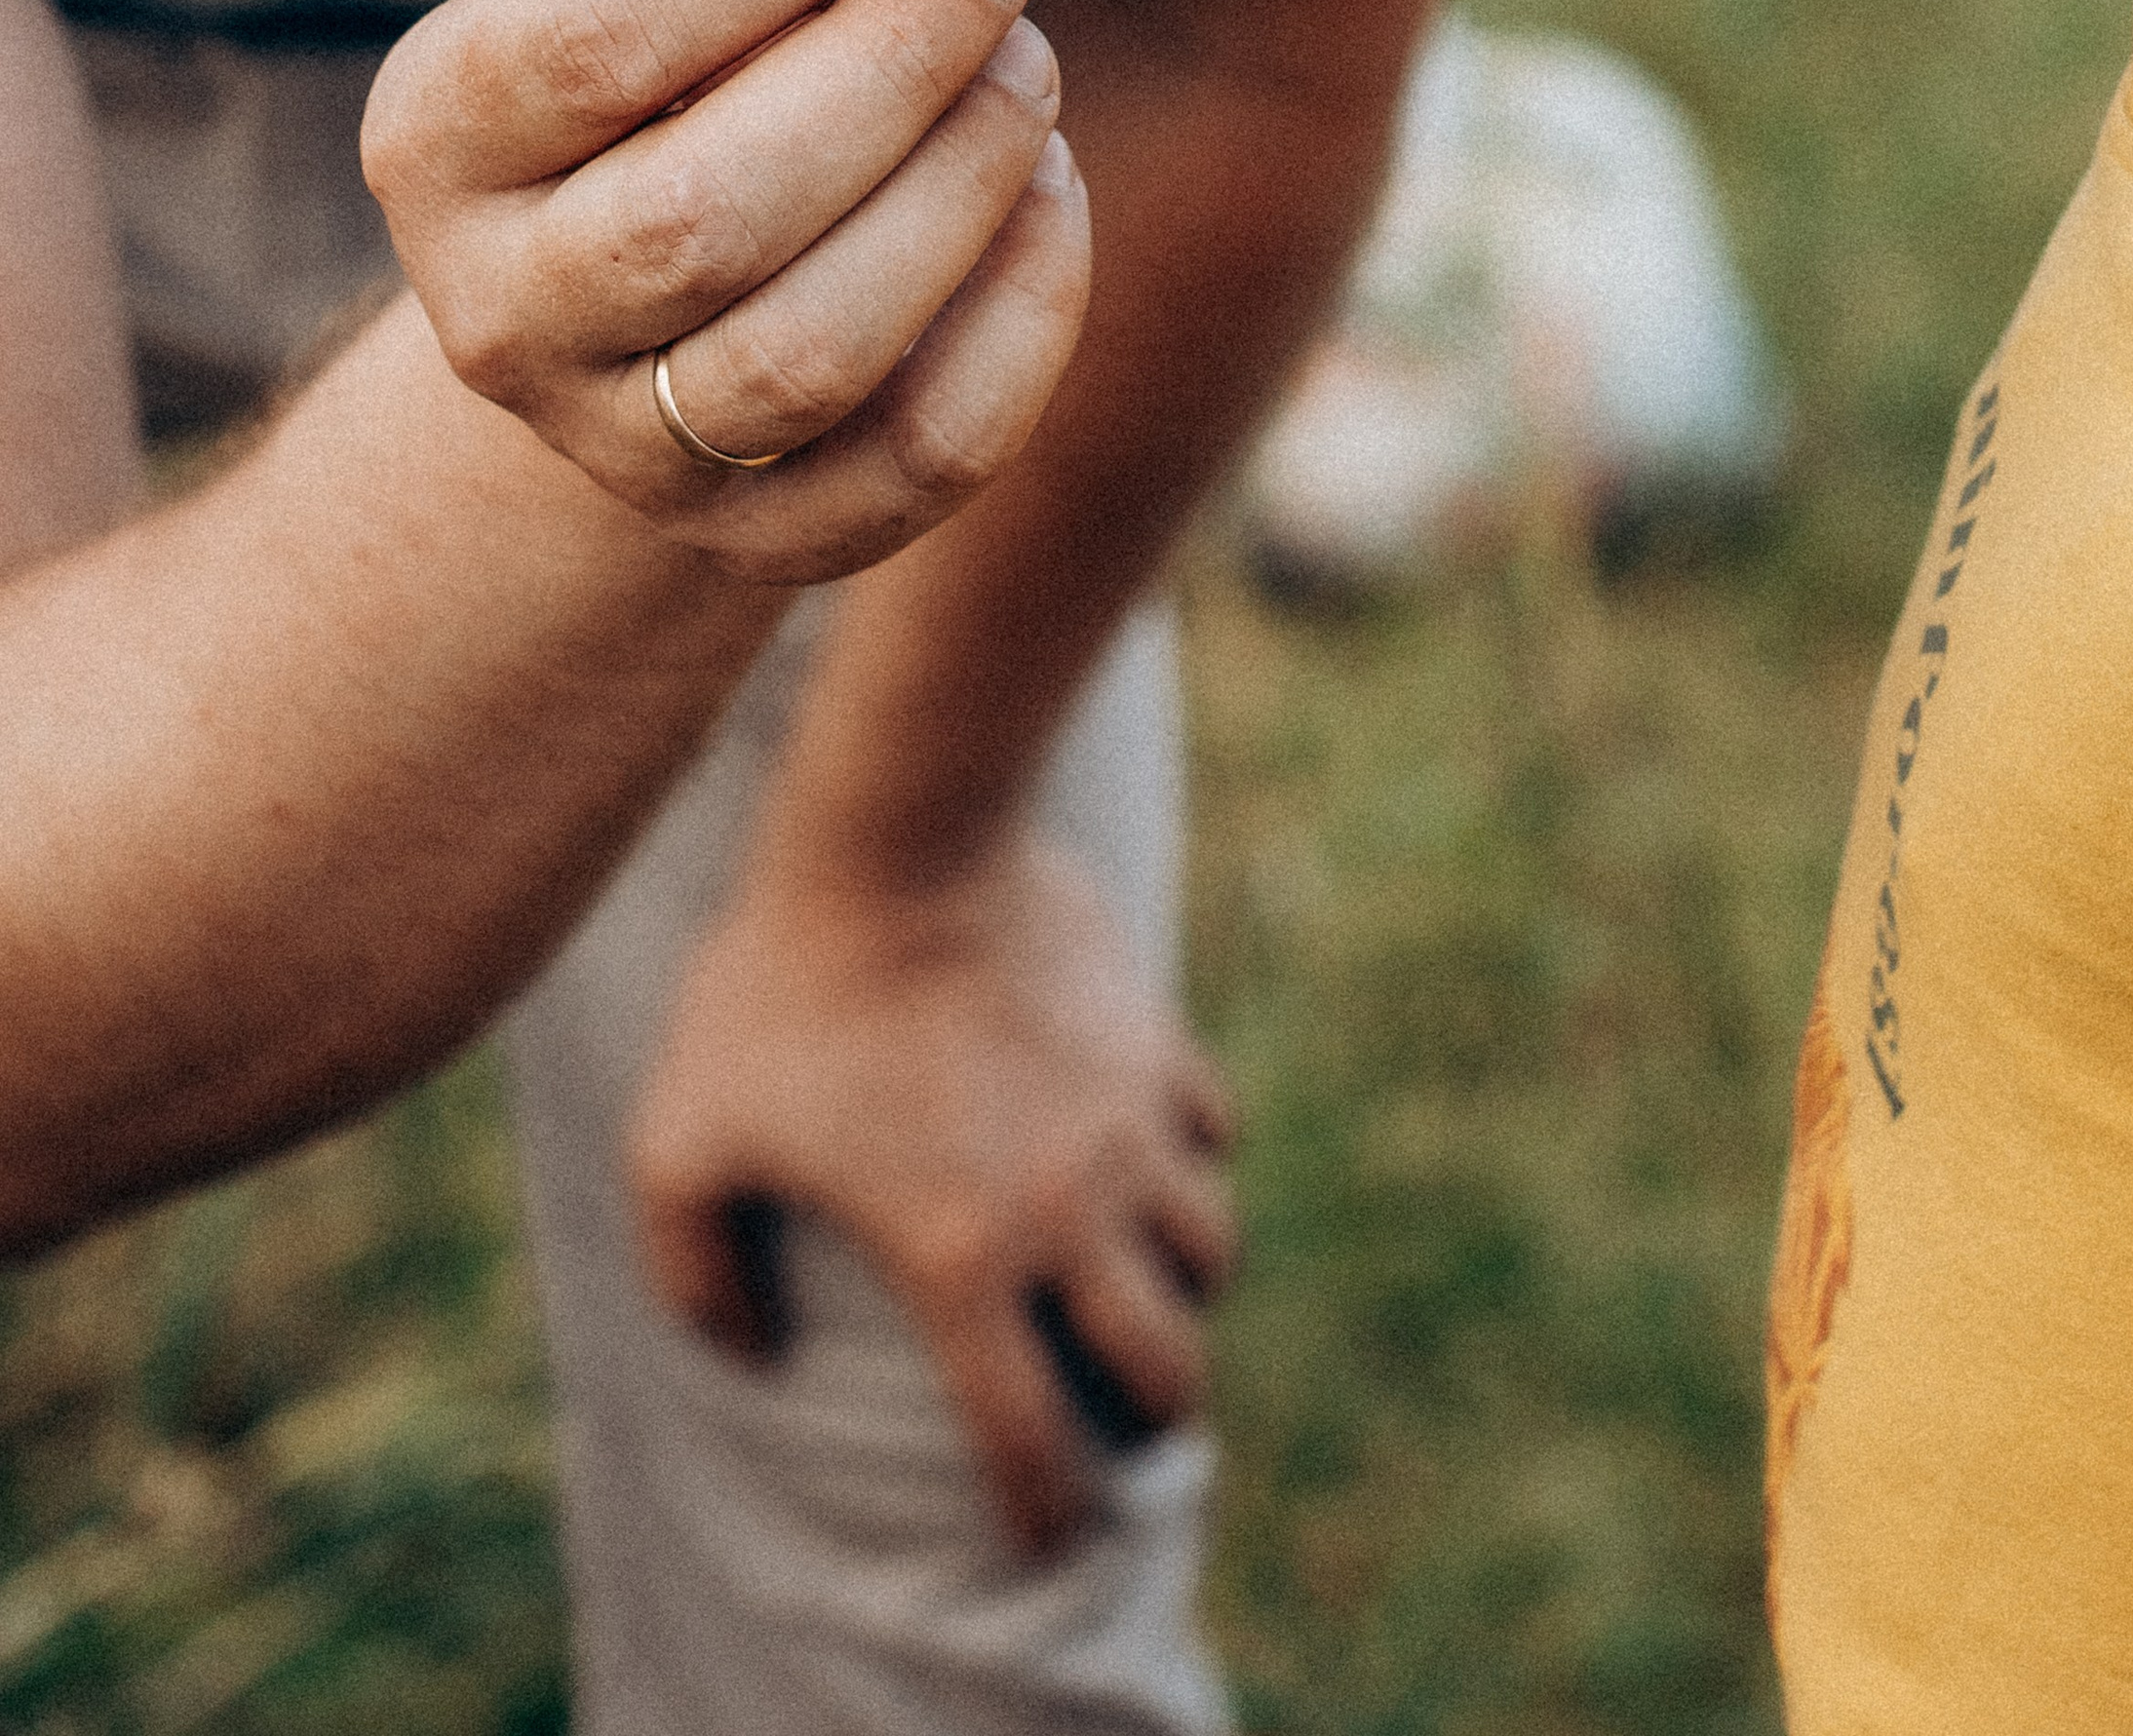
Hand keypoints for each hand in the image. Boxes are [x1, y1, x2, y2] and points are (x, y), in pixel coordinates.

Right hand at [360, 0, 1090, 578]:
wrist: (630, 308)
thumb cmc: (669, 72)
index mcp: (442, 131)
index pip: (599, 39)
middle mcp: (500, 312)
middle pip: (706, 213)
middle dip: (895, 61)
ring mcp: (621, 447)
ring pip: (810, 353)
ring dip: (959, 186)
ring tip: (1028, 65)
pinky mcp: (759, 537)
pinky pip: (921, 454)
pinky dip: (1023, 316)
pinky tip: (1049, 192)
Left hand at [628, 832, 1238, 1548]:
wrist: (897, 835)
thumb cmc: (776, 987)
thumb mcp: (678, 1138)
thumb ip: (695, 1273)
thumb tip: (754, 1355)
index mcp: (960, 1258)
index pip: (1028, 1438)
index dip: (1044, 1515)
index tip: (1050, 1540)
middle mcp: (1069, 1210)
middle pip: (1165, 1366)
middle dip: (1151, 1415)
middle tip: (1118, 1411)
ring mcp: (1128, 1122)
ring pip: (1209, 1251)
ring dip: (1180, 1287)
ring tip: (1136, 1282)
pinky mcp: (1155, 1039)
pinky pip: (1211, 1130)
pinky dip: (1191, 1162)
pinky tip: (1145, 1150)